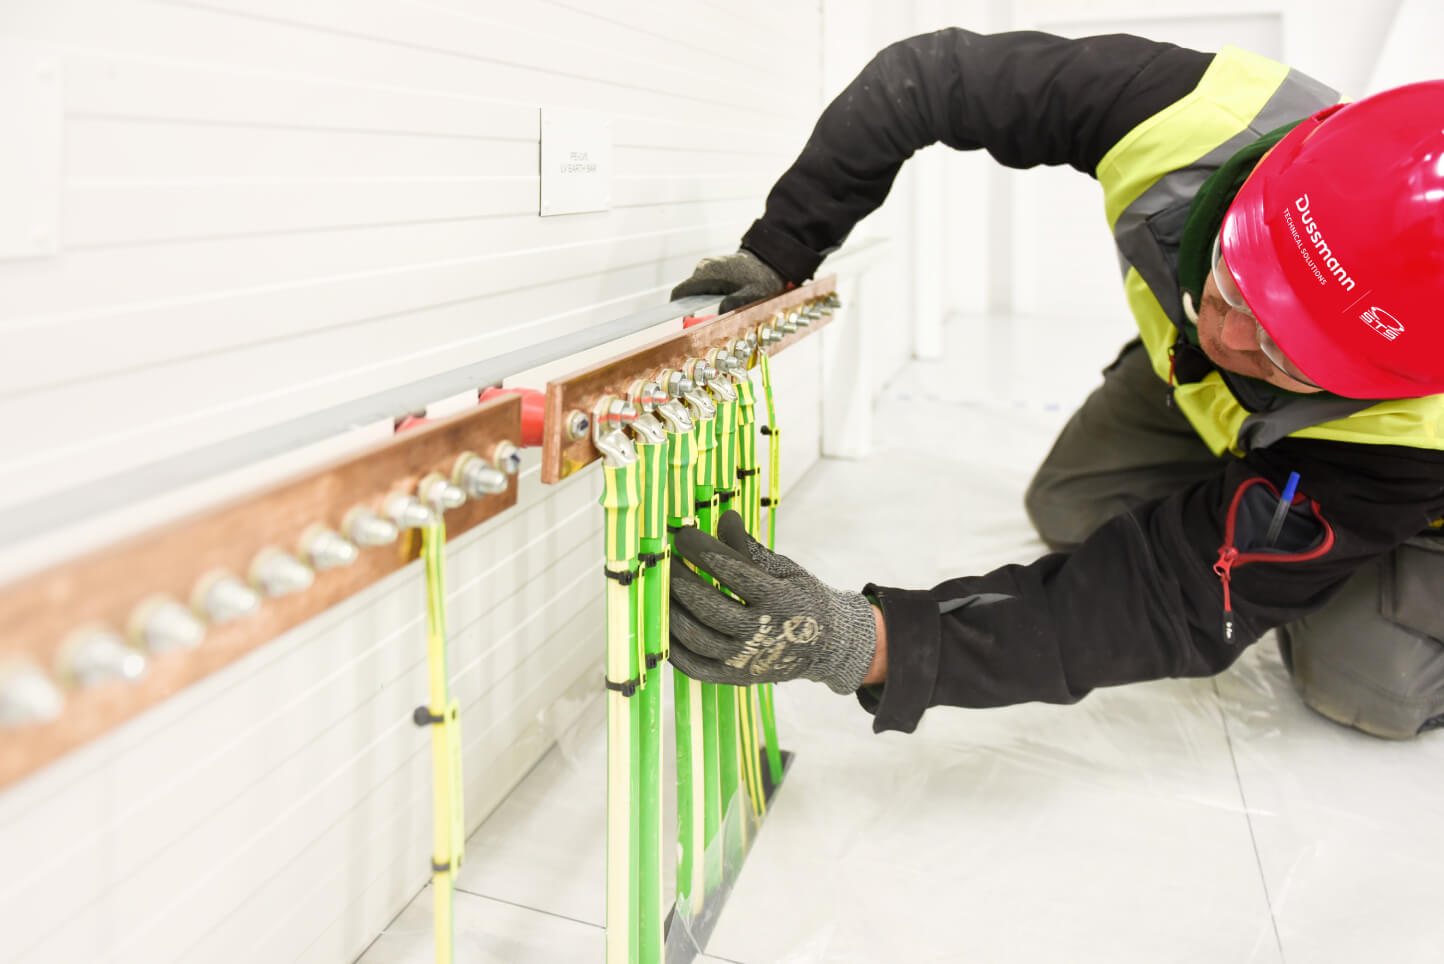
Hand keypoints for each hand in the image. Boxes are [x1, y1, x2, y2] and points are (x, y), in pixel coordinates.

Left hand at [669, 510, 876, 693]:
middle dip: (679, 579)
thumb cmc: (802, 599)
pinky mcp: (734, 678)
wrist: (828, 646)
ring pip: (695, 636)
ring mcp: (745, 660)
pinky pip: (693, 666)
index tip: (682, 535)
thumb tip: (724, 517)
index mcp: (779, 599)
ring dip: (671, 609)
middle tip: (667, 561)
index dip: (702, 550)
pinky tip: (665, 622)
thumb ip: (750, 549)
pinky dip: (672, 646)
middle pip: (708, 605)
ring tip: (662, 588)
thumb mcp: (786, 569)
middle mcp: (761, 632)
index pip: (732, 571)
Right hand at [670, 250, 786, 313]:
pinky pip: (704, 288)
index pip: (680, 294)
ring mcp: (707, 268)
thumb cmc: (762, 278)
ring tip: (723, 313)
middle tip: (712, 324)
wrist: (769, 260)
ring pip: (697, 293)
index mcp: (708, 274)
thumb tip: (717, 315)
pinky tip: (726, 303)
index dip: (678, 312)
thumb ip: (735, 304)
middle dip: (696, 312)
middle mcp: (703, 269)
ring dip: (705, 306)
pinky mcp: (712, 271)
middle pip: (688, 296)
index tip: (686, 326)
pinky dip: (710, 299)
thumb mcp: (753, 295)